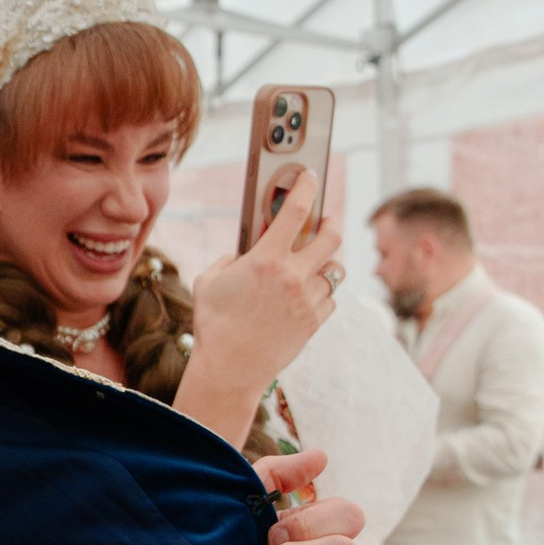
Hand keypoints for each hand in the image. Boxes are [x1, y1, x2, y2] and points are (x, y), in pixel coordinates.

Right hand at [188, 171, 343, 408]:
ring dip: (326, 265)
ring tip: (315, 267)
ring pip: (334, 271)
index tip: (310, 176)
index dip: (306, 186)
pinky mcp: (314, 322)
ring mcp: (308, 300)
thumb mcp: (209, 281)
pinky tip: (307, 298)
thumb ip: (228, 261)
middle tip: (327, 222)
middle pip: (331, 237)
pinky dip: (322, 295)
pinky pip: (330, 299)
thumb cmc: (213, 324)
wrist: (230, 369)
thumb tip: (242, 256)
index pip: (295, 210)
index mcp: (266, 259)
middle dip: (332, 224)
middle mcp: (293, 276)